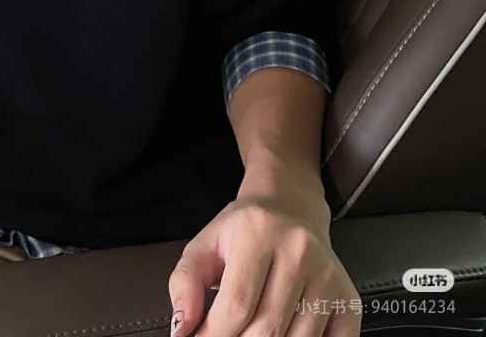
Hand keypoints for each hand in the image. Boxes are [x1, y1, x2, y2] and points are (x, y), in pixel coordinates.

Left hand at [168, 184, 359, 336]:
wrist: (291, 207)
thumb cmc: (242, 231)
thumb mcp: (205, 244)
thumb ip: (185, 282)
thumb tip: (182, 329)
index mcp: (258, 234)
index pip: (236, 305)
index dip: (213, 336)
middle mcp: (299, 252)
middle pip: (266, 329)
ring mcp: (328, 277)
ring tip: (251, 334)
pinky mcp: (349, 299)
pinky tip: (285, 335)